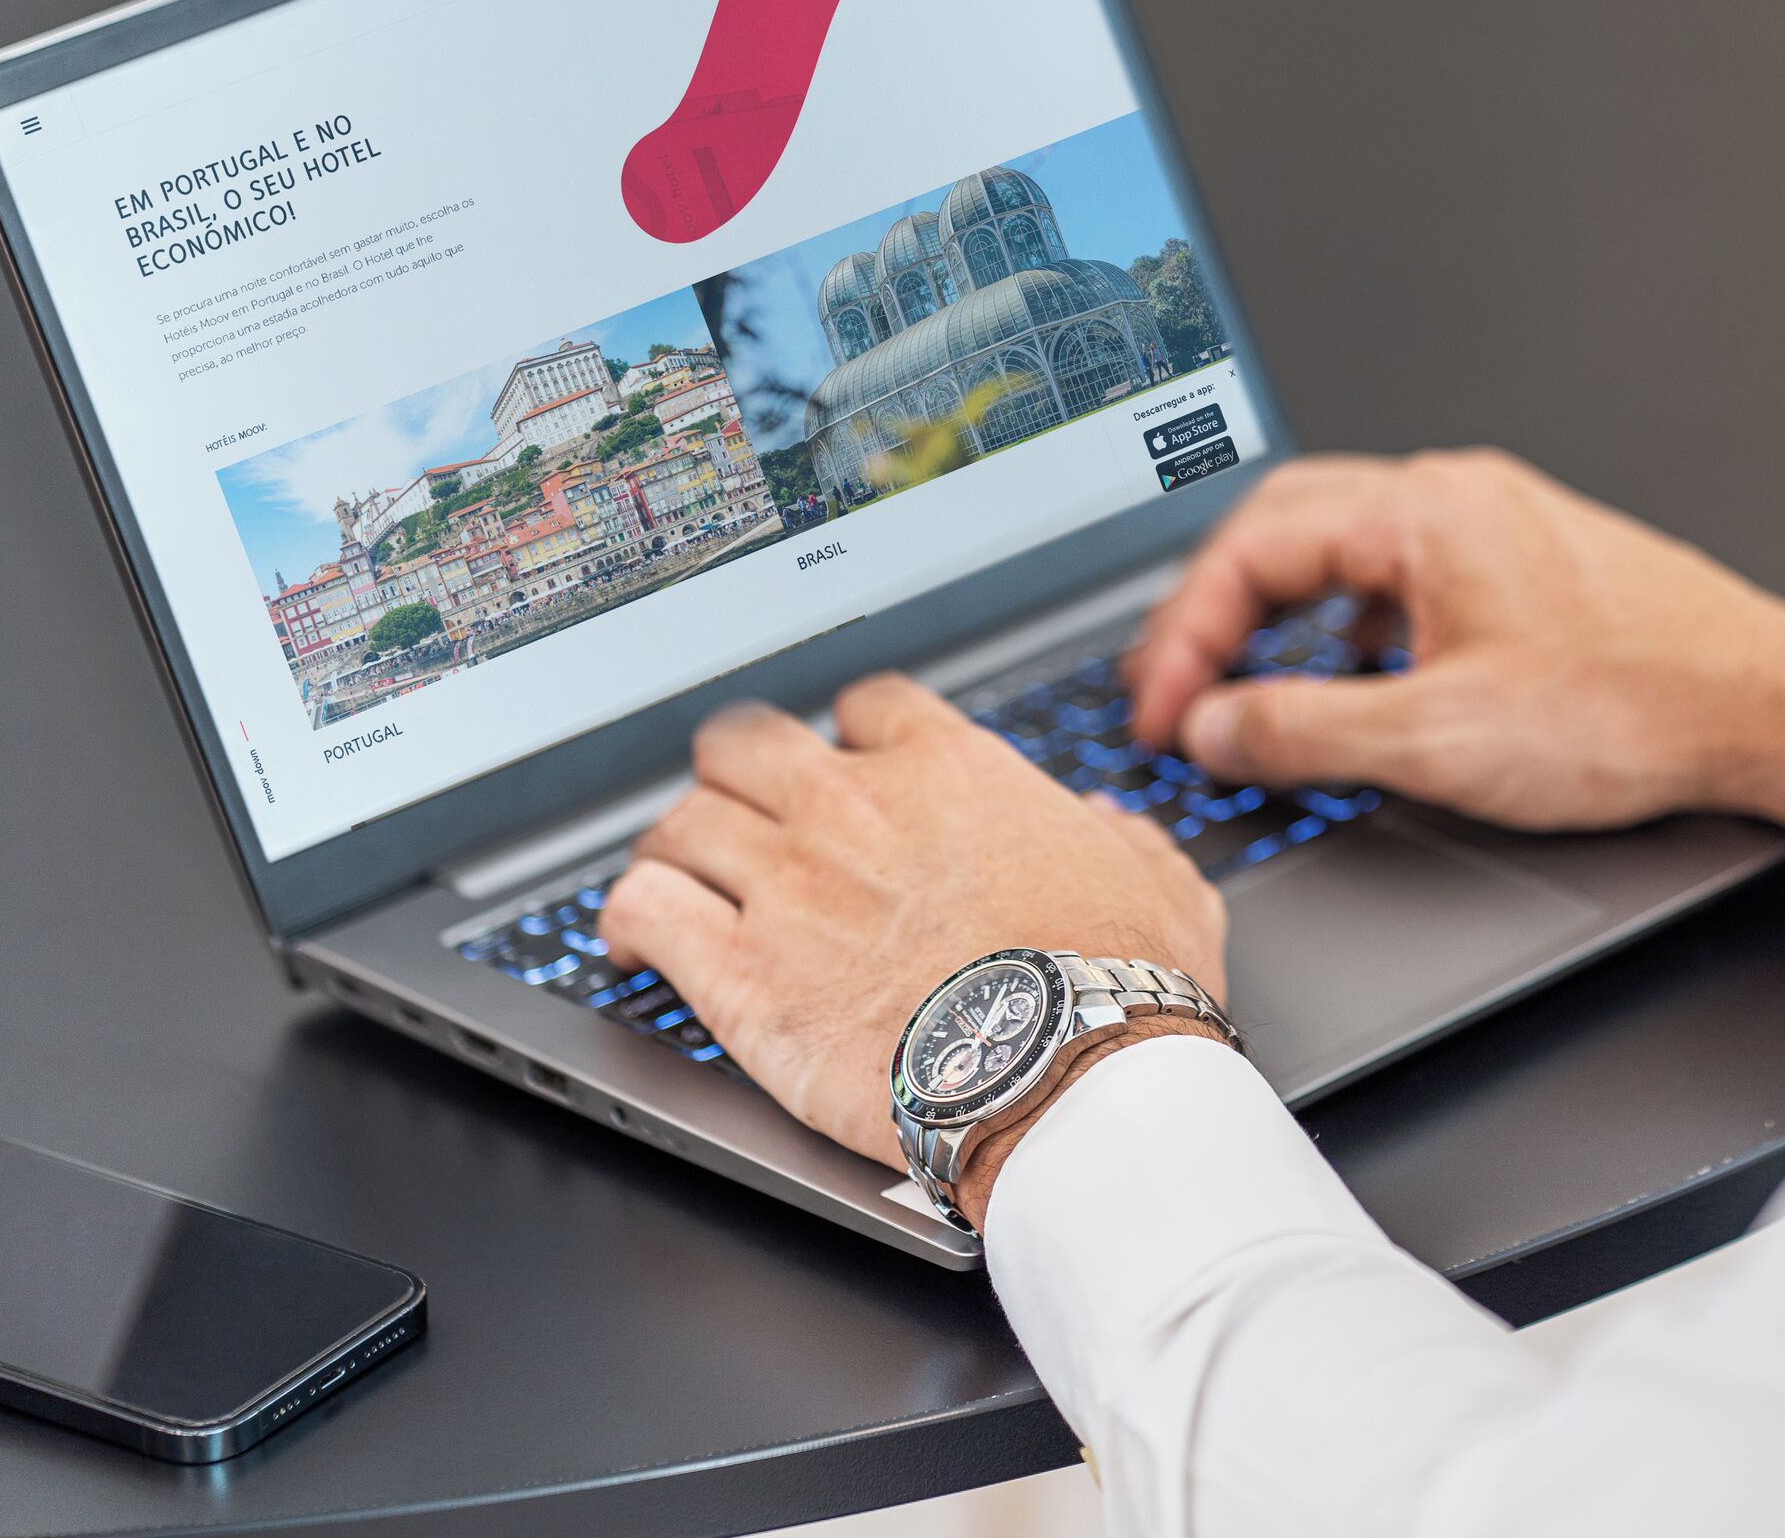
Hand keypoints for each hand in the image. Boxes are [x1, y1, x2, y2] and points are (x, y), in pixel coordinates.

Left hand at [598, 675, 1223, 1170]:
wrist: (1070, 1077)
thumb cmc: (1119, 988)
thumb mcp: (1157, 884)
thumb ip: (1122, 841)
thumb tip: (1110, 831)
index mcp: (951, 771)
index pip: (866, 706)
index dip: (849, 737)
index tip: (849, 769)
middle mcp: (853, 808)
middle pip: (745, 741)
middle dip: (738, 772)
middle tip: (743, 810)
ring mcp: (787, 883)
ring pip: (681, 818)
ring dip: (676, 845)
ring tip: (678, 875)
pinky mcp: (740, 971)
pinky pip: (644, 908)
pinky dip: (627, 919)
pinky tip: (632, 940)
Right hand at [1127, 450, 1784, 855]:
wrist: (1765, 710)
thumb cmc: (1637, 707)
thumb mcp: (1437, 740)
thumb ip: (1303, 730)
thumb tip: (1214, 725)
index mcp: (1425, 513)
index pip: (1252, 546)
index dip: (1186, 634)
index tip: (1162, 708)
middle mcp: (1459, 498)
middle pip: (1288, 527)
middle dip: (1219, 610)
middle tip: (1180, 688)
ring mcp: (1500, 526)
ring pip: (1349, 551)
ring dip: (1285, 616)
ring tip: (1252, 691)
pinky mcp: (1532, 567)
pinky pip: (1406, 578)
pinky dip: (1352, 628)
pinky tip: (1359, 690)